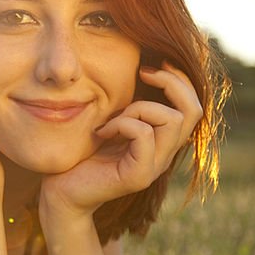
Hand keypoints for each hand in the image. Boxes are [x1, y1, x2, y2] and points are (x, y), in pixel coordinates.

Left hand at [40, 62, 202, 220]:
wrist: (61, 190)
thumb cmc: (82, 151)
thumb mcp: (111, 119)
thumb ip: (130, 103)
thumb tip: (143, 65)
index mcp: (162, 140)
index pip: (193, 106)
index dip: (179, 80)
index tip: (150, 66)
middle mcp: (164, 154)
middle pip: (193, 110)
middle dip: (170, 82)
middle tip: (142, 73)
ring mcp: (153, 167)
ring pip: (172, 120)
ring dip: (140, 107)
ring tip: (114, 117)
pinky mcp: (138, 176)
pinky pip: (144, 135)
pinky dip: (123, 123)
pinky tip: (103, 132)